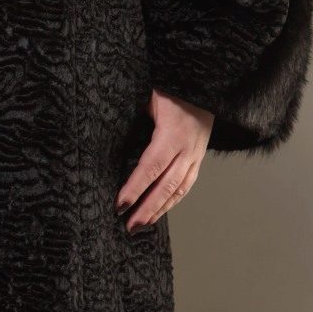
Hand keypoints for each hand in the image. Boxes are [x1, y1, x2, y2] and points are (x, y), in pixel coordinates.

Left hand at [115, 91, 213, 230]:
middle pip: (166, 185)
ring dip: (159, 210)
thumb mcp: (149, 98)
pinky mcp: (199, 158)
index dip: (135, 188)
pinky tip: (160, 211)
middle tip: (128, 226)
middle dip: (147, 208)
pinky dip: (172, 200)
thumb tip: (108, 135)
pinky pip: (186, 184)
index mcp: (173, 133)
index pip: (151, 166)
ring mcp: (196, 155)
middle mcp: (187, 148)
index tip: (120, 205)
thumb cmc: (171, 89)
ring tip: (141, 225)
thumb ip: (134, 119)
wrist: (204, 85)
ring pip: (178, 189)